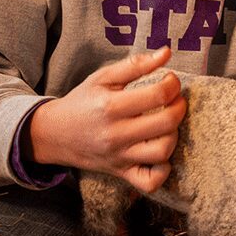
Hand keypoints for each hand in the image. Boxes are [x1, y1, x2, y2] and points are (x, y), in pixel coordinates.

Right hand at [21, 46, 186, 192]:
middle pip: (165, 123)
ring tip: (168, 124)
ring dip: (174, 135)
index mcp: (110, 106)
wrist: (55, 134)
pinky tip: (160, 153)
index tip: (170, 80)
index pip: (157, 95)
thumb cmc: (82, 102)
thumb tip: (166, 52)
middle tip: (175, 100)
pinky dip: (162, 170)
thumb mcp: (103, 78)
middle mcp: (116, 134)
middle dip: (179, 107)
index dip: (172, 84)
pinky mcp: (121, 173)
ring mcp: (120, 157)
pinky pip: (149, 182)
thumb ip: (135, 64)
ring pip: (162, 152)